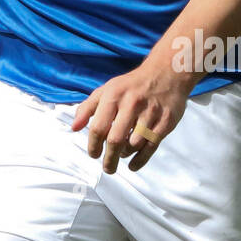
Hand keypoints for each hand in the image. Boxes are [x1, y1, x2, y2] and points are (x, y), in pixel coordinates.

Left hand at [71, 52, 191, 174]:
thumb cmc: (131, 85)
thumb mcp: (106, 89)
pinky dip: (140, 160)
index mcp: (114, 96)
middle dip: (109, 159)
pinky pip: (151, 147)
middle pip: (115, 140)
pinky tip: (133, 165)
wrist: (166, 73)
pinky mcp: (166, 122)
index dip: (93, 145)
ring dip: (124, 154)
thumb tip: (74, 128)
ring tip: (121, 154)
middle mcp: (132, 104)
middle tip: (107, 168)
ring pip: (133, 145)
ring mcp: (150, 113)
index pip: (99, 127)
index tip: (93, 154)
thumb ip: (87, 108)